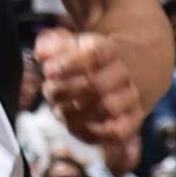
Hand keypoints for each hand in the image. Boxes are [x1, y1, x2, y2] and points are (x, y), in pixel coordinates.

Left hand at [40, 28, 147, 154]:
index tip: (48, 70)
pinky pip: (116, 133)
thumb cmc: (90, 59)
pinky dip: (91, 132)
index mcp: (110, 49)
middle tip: (49, 90)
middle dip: (64, 91)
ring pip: (107, 109)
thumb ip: (51, 44)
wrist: (130, 70)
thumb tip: (42, 54)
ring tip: (59, 109)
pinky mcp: (133, 121)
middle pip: (96, 85)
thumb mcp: (71, 43)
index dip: (68, 64)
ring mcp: (131, 98)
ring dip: (75, 113)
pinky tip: (73, 125)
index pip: (94, 54)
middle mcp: (124, 74)